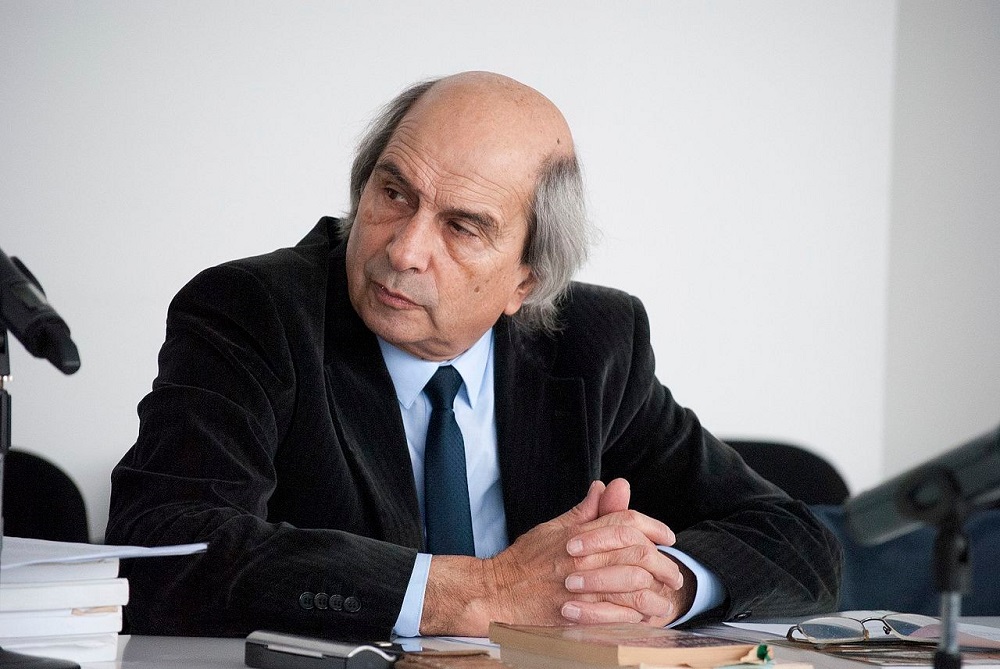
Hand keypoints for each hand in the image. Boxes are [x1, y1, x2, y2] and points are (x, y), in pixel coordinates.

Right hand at [420, 479, 692, 634]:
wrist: (496, 592)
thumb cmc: (523, 561)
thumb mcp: (554, 528)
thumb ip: (585, 511)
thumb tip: (605, 487)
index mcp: (579, 534)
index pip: (625, 522)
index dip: (652, 526)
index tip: (667, 536)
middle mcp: (583, 557)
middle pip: (636, 553)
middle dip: (662, 563)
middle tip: (674, 573)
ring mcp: (581, 586)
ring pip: (631, 584)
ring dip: (654, 590)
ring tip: (665, 596)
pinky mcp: (577, 614)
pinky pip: (617, 614)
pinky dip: (636, 614)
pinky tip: (644, 615)